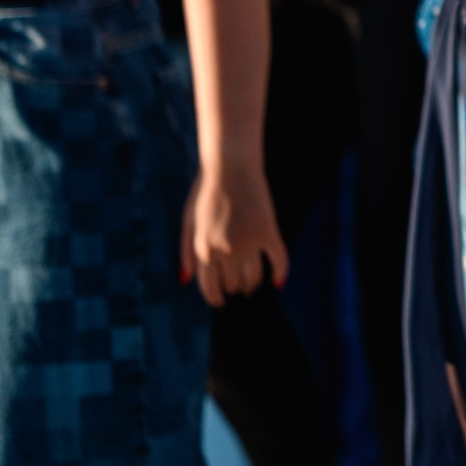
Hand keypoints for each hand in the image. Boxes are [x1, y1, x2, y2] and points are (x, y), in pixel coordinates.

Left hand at [180, 162, 288, 306]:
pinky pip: (278, 259)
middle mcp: (225, 250)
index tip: (221, 300)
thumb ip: (186, 252)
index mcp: (203, 249)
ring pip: (254, 276)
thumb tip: (185, 281)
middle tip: (237, 286)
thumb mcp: (189, 222)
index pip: (209, 287)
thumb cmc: (206, 192)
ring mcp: (248, 241)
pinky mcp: (268, 230)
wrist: (230, 165)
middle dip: (234, 288)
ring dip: (252, 283)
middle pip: (233, 283)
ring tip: (252, 283)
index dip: (215, 297)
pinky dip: (280, 272)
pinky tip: (278, 280)